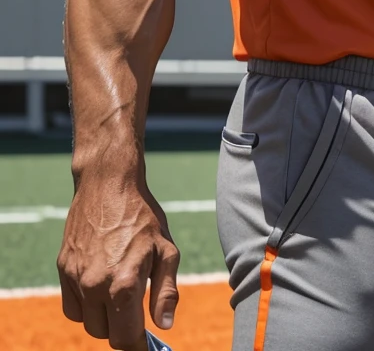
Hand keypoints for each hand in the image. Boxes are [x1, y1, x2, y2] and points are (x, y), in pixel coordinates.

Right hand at [57, 176, 179, 350]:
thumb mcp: (166, 250)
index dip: (138, 345)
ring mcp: (76, 278)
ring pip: (87, 322)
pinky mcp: (63, 269)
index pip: (125, 339)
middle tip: (135, 312)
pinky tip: (100, 286)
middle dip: (122, 328)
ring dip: (103, 318)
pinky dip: (85, 306)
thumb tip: (164, 325)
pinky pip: (72, 306)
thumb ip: (166, 291)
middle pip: (105, 334)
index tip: (146, 342)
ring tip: (119, 292)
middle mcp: (95, 285)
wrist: (108, 184)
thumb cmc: (142, 216)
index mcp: (123, 284)